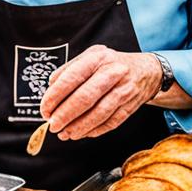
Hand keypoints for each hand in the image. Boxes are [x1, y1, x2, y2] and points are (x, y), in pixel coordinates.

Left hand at [40, 45, 161, 140]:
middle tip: (53, 125)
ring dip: (79, 127)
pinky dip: (94, 131)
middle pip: (85, 98)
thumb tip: (50, 89)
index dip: (55, 96)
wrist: (146, 71)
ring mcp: (124, 90)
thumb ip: (68, 70)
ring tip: (65, 133)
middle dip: (65, 115)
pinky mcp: (130, 106)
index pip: (72, 78)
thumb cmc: (111, 64)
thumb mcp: (90, 57)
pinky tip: (82, 133)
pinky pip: (110, 122)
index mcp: (97, 58)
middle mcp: (112, 72)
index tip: (45, 109)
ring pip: (99, 113)